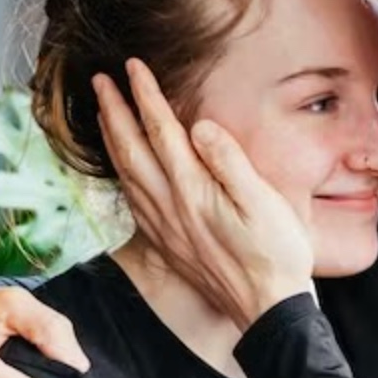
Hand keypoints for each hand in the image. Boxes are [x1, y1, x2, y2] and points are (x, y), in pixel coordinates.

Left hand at [93, 61, 315, 324]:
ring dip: (112, 140)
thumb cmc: (277, 255)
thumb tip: (200, 127)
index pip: (161, 132)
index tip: (132, 67)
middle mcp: (171, 207)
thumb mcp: (265, 202)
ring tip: (103, 114)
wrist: (268, 310)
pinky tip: (122, 169)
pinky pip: (133, 201)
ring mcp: (166, 228)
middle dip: (114, 111)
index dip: (145, 96)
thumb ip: (230, 162)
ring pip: (126, 175)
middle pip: (132, 150)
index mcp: (194, 190)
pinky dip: (120, 175)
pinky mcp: (168, 244)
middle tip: (100, 81)